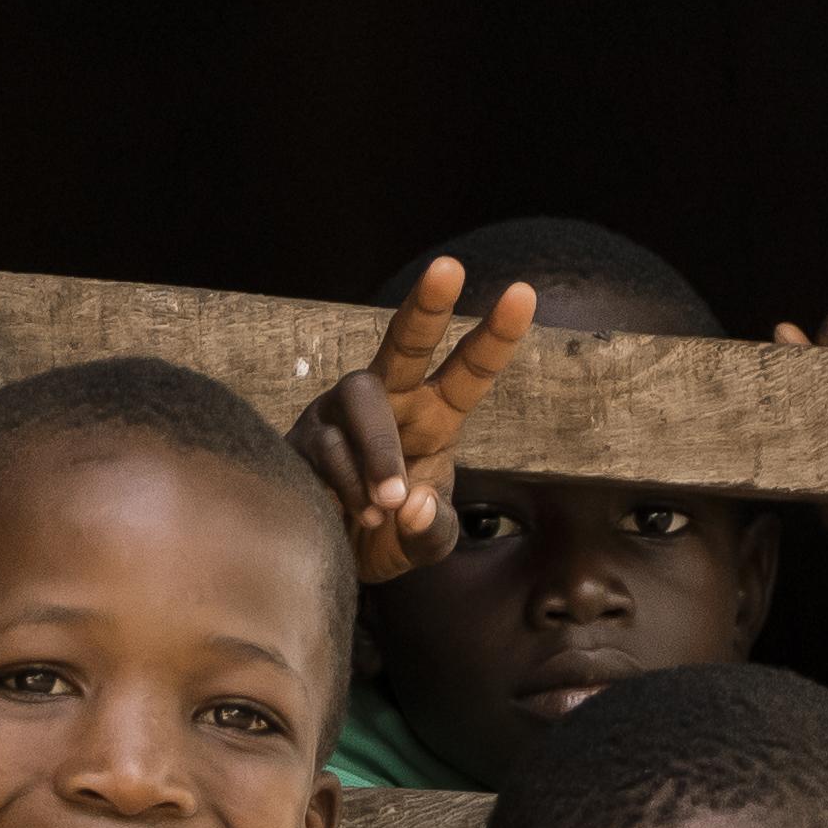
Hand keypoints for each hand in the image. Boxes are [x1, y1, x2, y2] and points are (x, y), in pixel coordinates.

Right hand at [292, 256, 539, 580]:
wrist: (329, 559)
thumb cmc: (389, 535)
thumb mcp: (426, 543)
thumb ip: (432, 530)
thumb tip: (415, 505)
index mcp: (435, 415)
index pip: (469, 370)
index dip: (496, 333)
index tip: (522, 293)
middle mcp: (390, 399)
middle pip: (407, 341)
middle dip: (428, 305)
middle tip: (449, 268)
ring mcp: (342, 413)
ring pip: (362, 398)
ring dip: (379, 449)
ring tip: (387, 504)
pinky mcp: (305, 436)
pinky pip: (326, 447)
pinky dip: (346, 485)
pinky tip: (356, 515)